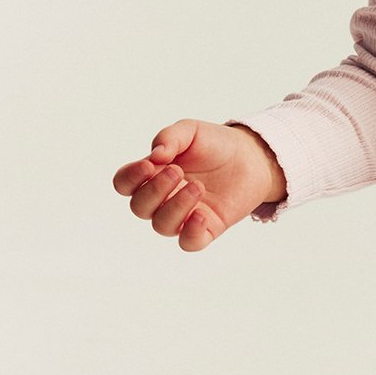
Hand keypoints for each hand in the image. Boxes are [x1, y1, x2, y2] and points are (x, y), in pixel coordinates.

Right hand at [111, 119, 284, 250]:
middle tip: (177, 171)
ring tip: (198, 186)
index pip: (124, 184)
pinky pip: (188, 243)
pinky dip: (191, 231)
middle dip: (155, 190)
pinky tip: (202, 213)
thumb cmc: (215, 144)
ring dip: (176, 206)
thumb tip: (155, 156)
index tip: (149, 165)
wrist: (251, 156)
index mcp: (152, 174)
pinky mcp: (206, 228)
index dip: (130, 178)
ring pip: (161, 226)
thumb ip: (169, 138)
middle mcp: (163, 198)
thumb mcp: (191, 131)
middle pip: (139, 207)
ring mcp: (183, 215)